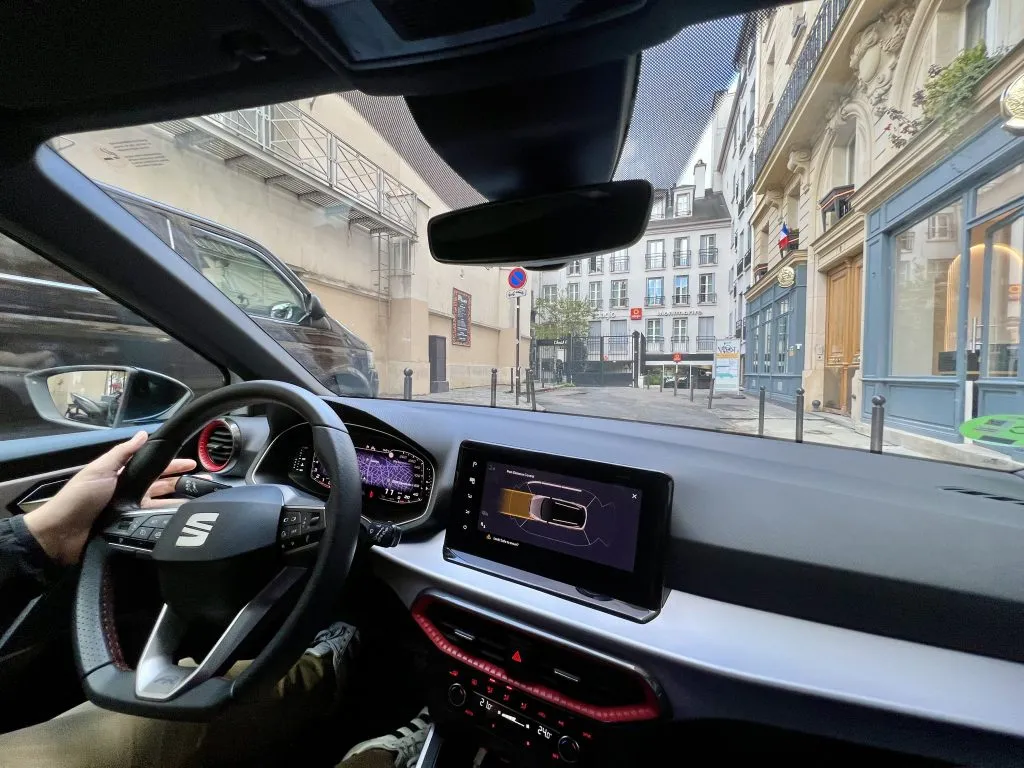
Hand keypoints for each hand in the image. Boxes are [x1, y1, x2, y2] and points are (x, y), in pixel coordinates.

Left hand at [23, 431, 196, 564]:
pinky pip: (153, 523)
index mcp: (121, 476)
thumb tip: (143, 435)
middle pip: (161, 486)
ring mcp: (131, 512)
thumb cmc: (78, 498)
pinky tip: (181, 519)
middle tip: (203, 480)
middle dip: (182, 481)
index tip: (192, 461)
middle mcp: (129, 493)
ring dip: (179, 501)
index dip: (172, 464)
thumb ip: (122, 453)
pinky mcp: (131, 530)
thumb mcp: (99, 469)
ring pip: (161, 505)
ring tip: (199, 500)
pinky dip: (168, 520)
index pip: (153, 467)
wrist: (61, 534)